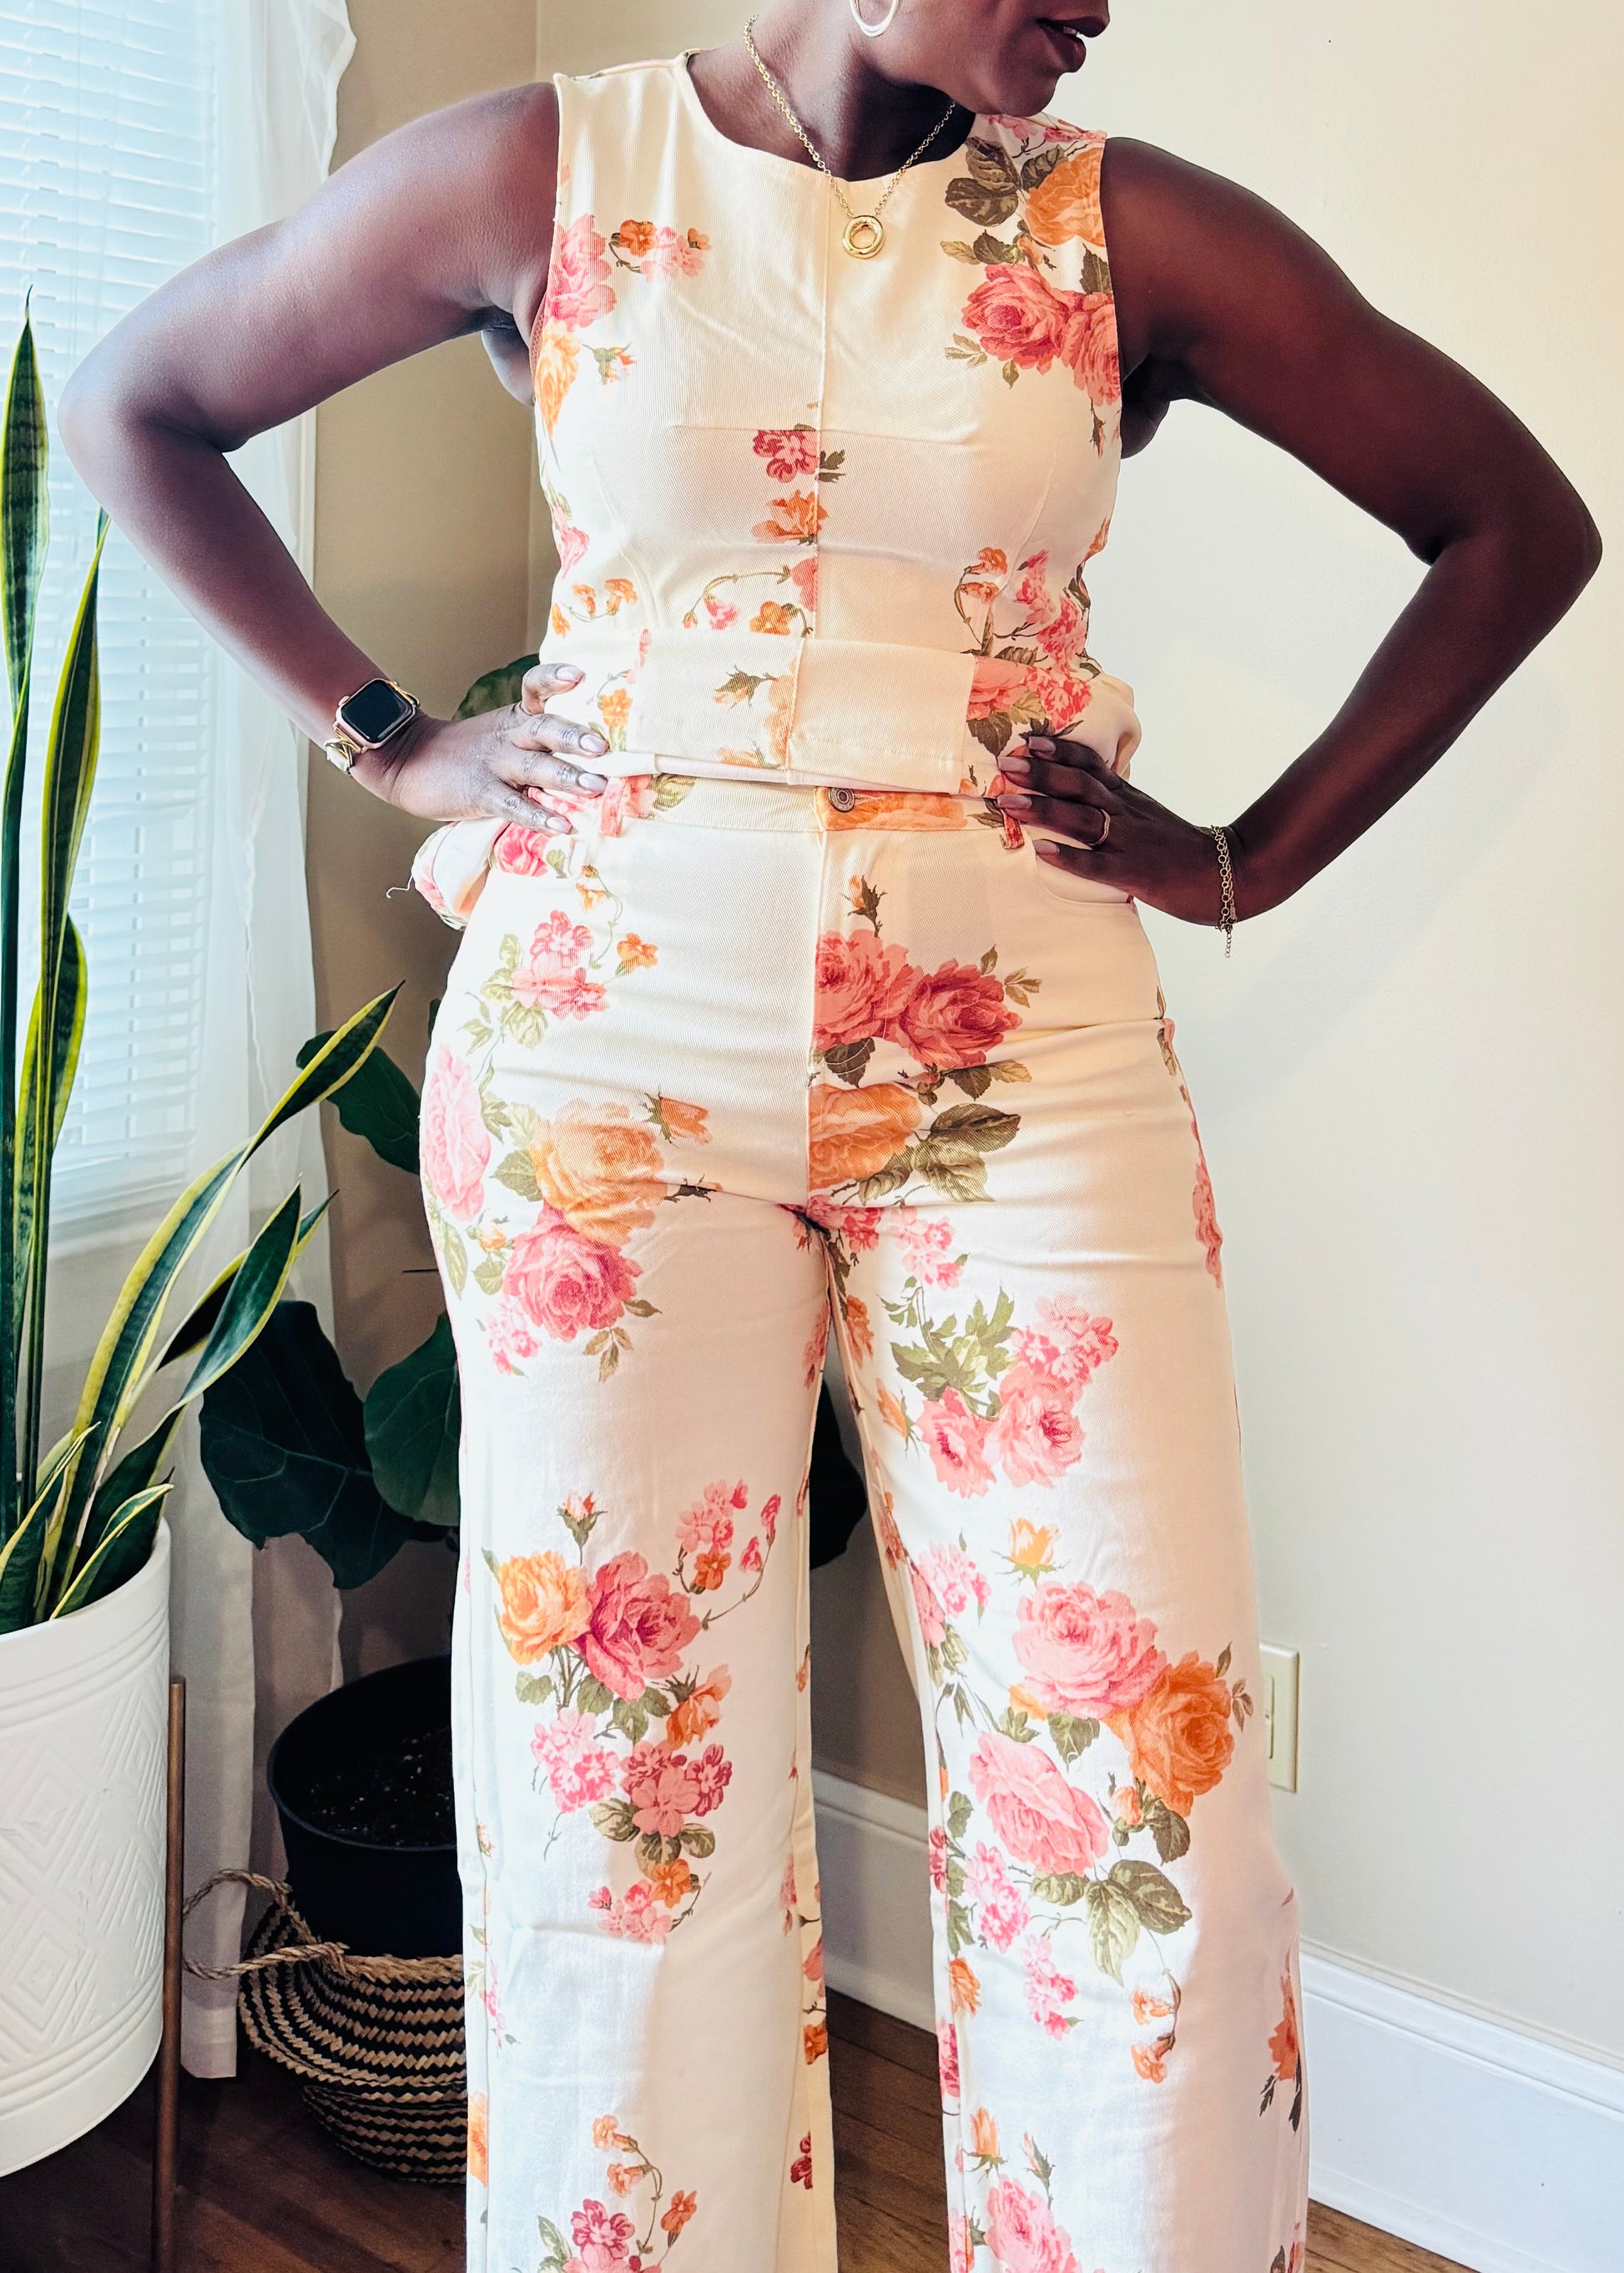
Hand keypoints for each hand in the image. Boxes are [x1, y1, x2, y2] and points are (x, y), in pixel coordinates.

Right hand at [359, 660, 609, 827]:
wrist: (406, 761)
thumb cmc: (462, 753)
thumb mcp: (499, 734)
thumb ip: (536, 742)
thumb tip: (591, 758)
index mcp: (514, 718)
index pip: (535, 688)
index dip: (554, 680)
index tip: (578, 675)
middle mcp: (508, 737)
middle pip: (544, 729)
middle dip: (574, 737)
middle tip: (602, 747)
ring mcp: (494, 765)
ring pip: (535, 768)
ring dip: (567, 777)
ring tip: (597, 787)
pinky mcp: (481, 793)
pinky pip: (514, 805)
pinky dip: (538, 816)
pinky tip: (562, 825)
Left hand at [995, 735, 1240, 925]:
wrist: (1226, 873)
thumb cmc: (1180, 849)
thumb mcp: (1146, 815)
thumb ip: (1114, 803)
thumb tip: (1077, 794)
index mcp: (1127, 798)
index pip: (1091, 764)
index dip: (1058, 750)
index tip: (1027, 740)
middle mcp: (1126, 813)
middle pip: (1079, 785)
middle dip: (1040, 773)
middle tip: (1005, 764)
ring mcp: (1130, 842)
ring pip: (1082, 819)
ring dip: (1044, 809)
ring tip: (1009, 802)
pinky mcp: (1135, 874)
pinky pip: (1097, 865)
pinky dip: (1069, 858)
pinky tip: (1040, 852)